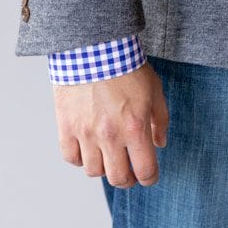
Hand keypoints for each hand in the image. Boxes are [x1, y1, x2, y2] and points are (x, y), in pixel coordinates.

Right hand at [53, 63, 168, 188]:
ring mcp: (86, 134)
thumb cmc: (126, 66)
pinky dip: (81, 158)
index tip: (149, 176)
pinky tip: (89, 148)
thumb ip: (160, 120)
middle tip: (130, 171)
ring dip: (104, 167)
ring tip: (109, 155)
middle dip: (128, 179)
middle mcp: (110, 136)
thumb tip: (160, 143)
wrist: (94, 48)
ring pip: (94, 171)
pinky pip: (71, 158)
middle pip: (118, 178)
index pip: (145, 170)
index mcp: (135, 128)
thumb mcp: (155, 90)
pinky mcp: (66, 127)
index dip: (150, 178)